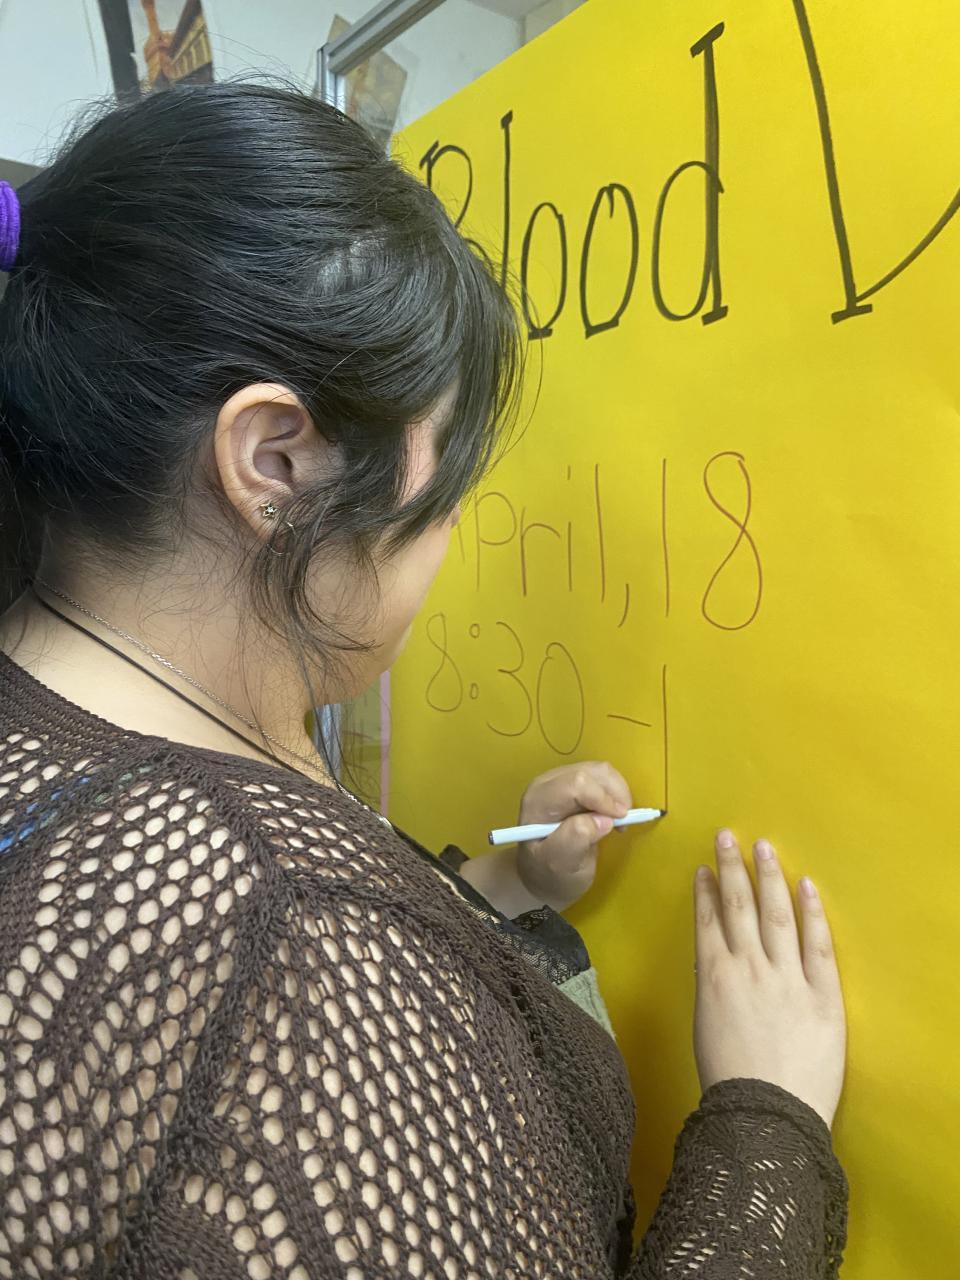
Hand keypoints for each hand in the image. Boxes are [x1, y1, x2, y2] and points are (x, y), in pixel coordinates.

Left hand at [516, 761, 631, 910]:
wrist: (543, 875)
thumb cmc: (550, 873)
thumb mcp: (559, 865)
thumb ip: (574, 841)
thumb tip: (602, 820)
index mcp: (538, 801)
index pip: (575, 784)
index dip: (602, 799)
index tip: (619, 822)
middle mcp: (547, 784)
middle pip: (590, 773)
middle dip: (614, 795)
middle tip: (622, 824)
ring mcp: (561, 781)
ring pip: (600, 771)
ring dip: (618, 793)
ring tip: (618, 821)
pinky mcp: (575, 783)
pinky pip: (602, 777)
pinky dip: (616, 793)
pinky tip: (613, 814)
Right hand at [693, 829, 846, 1129]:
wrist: (767, 1116)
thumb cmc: (730, 1081)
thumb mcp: (705, 1026)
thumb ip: (712, 987)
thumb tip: (714, 960)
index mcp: (714, 978)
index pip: (708, 921)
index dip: (705, 892)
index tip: (704, 867)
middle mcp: (748, 968)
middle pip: (739, 907)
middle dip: (731, 868)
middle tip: (728, 836)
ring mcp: (787, 977)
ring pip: (776, 915)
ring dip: (768, 877)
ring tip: (763, 848)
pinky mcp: (823, 994)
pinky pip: (818, 945)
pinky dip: (811, 913)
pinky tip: (806, 886)